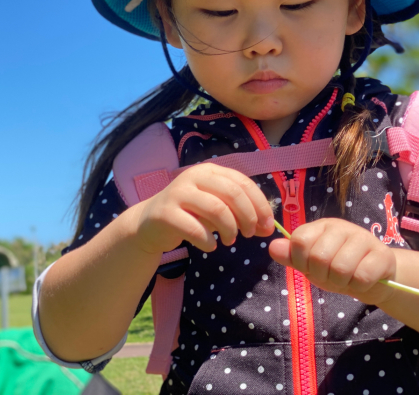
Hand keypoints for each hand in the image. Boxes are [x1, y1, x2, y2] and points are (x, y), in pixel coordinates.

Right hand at [132, 164, 274, 254]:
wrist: (150, 223)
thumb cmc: (191, 214)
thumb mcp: (219, 211)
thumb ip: (242, 215)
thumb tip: (268, 228)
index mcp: (210, 171)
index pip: (242, 182)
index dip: (259, 204)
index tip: (267, 225)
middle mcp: (193, 176)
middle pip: (232, 193)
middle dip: (247, 216)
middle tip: (249, 234)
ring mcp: (178, 193)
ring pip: (216, 209)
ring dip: (230, 229)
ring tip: (230, 241)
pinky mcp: (166, 214)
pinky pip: (196, 229)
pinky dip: (209, 241)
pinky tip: (210, 246)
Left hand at [269, 218, 396, 304]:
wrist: (374, 279)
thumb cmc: (337, 270)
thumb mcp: (311, 265)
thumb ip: (292, 256)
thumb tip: (272, 247)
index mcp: (321, 227)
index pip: (299, 240)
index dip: (301, 261)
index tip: (309, 268)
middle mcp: (341, 227)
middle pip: (319, 256)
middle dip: (322, 275)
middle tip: (331, 276)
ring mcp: (363, 238)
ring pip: (341, 268)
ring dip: (341, 282)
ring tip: (347, 278)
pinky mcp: (382, 254)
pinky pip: (362, 277)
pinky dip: (359, 286)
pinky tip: (363, 281)